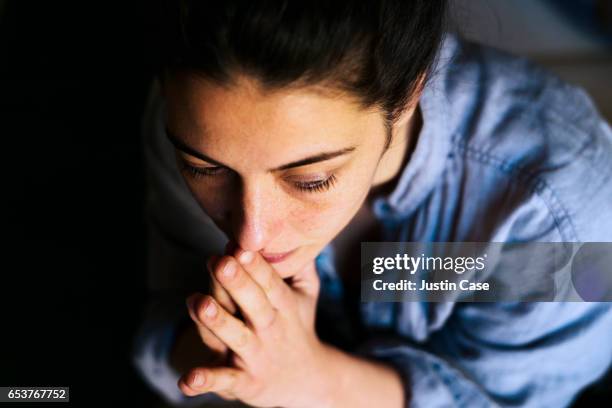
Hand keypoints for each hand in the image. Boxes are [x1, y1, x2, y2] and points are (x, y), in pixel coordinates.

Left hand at [179, 242, 330, 407]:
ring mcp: (256, 357)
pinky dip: (206, 381)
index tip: (240, 245)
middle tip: (220, 262)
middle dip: (237, 283)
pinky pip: (224, 381)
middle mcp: (271, 330)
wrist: (306, 380)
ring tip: (198, 302)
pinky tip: (187, 380)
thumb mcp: (307, 294)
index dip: (255, 265)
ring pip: (235, 337)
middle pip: (254, 305)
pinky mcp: (244, 383)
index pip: (270, 283)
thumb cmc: (297, 325)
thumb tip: (299, 228)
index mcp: (285, 306)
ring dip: (217, 322)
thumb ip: (302, 264)